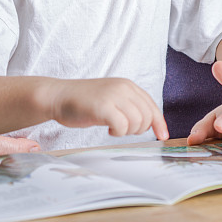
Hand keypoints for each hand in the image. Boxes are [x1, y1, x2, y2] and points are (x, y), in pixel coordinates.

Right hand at [51, 77, 168, 139]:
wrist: (59, 96)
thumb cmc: (84, 101)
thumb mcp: (112, 98)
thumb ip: (129, 105)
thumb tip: (150, 123)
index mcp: (127, 85)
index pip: (151, 105)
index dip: (159, 123)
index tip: (162, 136)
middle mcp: (123, 88)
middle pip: (147, 116)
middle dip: (139, 129)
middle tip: (123, 130)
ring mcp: (113, 96)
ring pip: (137, 122)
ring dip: (127, 132)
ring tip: (113, 128)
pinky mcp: (103, 107)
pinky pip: (122, 126)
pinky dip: (117, 132)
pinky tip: (107, 129)